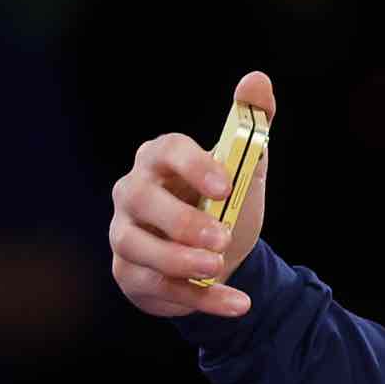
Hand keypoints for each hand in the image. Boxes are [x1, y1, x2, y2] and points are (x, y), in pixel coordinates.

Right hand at [111, 72, 275, 318]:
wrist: (219, 259)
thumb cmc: (222, 204)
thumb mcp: (244, 171)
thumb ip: (252, 127)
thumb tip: (258, 79)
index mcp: (161, 161)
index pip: (165, 150)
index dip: (192, 164)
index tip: (224, 183)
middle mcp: (133, 193)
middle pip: (139, 199)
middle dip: (179, 220)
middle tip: (220, 238)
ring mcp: (126, 234)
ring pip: (136, 246)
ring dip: (178, 261)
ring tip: (219, 269)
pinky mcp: (131, 274)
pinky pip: (157, 288)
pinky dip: (199, 300)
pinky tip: (237, 304)